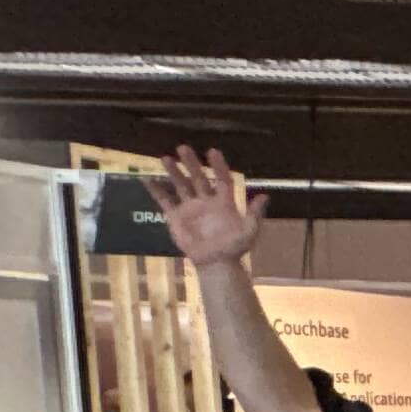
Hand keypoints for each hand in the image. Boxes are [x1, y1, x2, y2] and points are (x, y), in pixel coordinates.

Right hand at [147, 146, 263, 270]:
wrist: (215, 263)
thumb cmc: (234, 247)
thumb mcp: (249, 230)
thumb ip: (255, 213)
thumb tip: (265, 195)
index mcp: (224, 202)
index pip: (222, 179)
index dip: (218, 166)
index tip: (212, 151)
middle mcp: (206, 201)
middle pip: (198, 178)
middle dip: (191, 163)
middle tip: (183, 148)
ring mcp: (190, 208)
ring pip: (180, 185)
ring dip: (173, 172)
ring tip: (165, 158)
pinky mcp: (175, 216)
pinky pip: (164, 200)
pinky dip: (155, 190)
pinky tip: (146, 179)